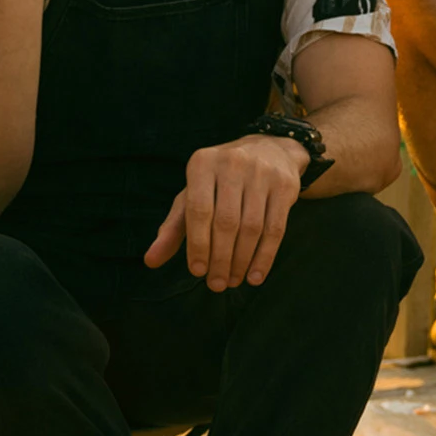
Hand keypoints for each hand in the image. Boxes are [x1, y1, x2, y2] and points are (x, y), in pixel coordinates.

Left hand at [143, 135, 308, 289]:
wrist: (269, 150)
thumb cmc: (221, 180)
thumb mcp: (193, 194)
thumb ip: (173, 227)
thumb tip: (150, 261)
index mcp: (202, 163)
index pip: (198, 210)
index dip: (198, 244)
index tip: (197, 272)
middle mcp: (232, 163)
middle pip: (226, 222)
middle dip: (221, 259)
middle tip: (217, 284)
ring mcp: (262, 173)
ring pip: (252, 227)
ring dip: (241, 261)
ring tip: (233, 281)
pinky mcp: (285, 186)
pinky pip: (276, 229)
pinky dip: (265, 257)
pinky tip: (255, 276)